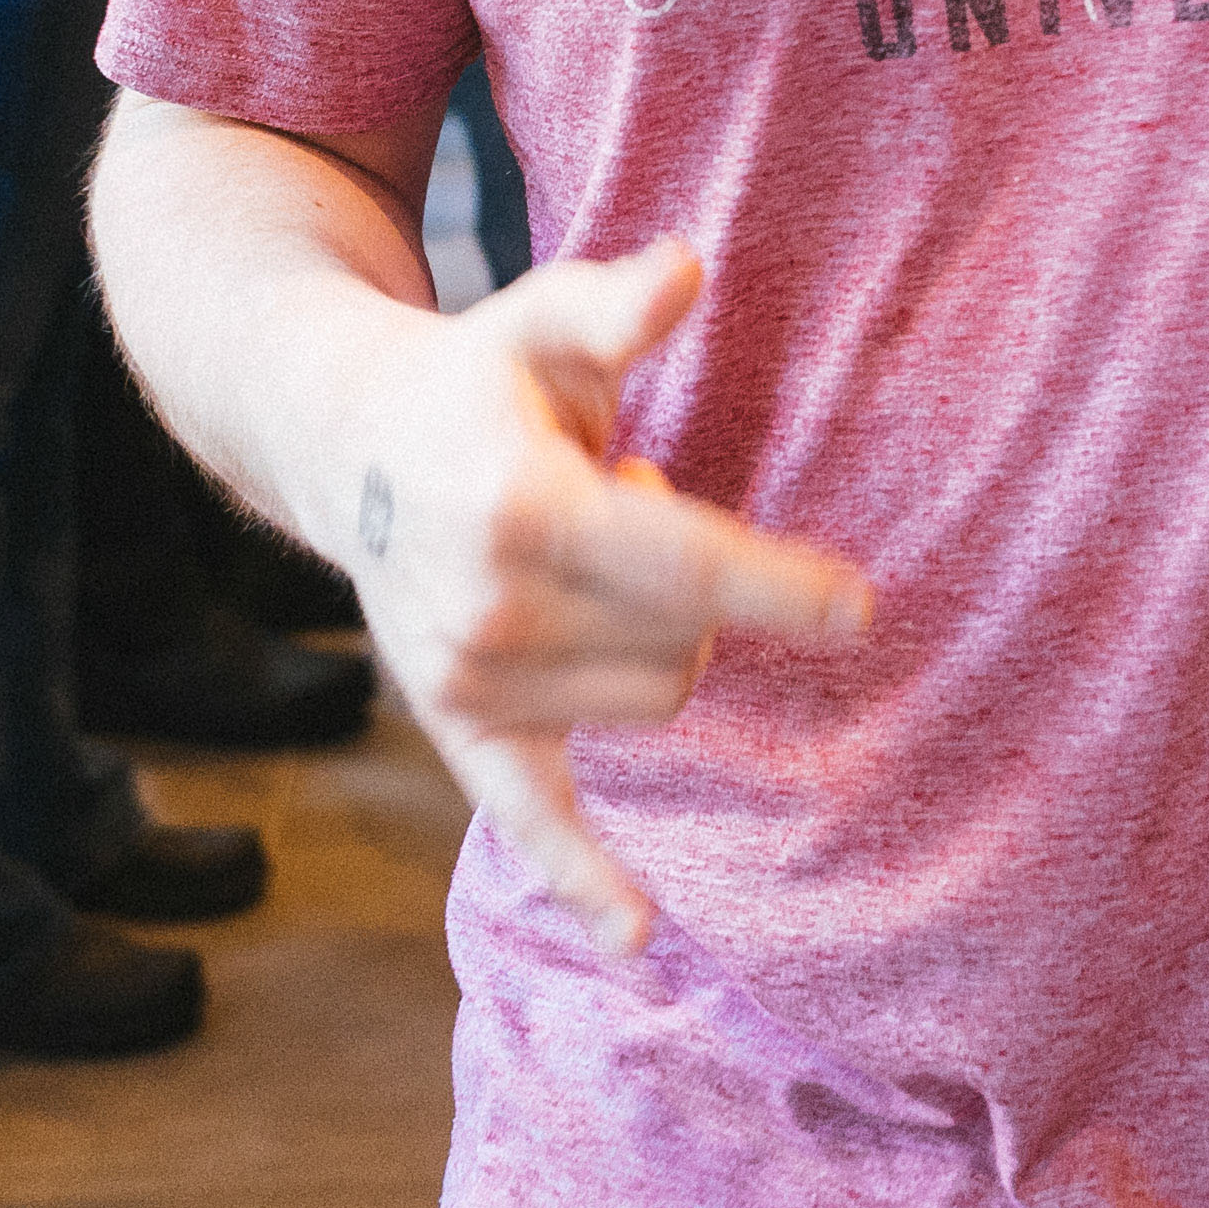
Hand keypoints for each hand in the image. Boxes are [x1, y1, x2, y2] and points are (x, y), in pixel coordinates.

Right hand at [339, 240, 874, 950]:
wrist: (345, 446)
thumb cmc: (478, 378)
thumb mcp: (540, 320)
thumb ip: (617, 305)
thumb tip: (688, 266)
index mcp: (523, 512)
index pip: (686, 565)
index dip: (781, 587)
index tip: (863, 609)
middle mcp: (490, 611)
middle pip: (683, 641)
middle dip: (691, 579)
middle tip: (623, 502)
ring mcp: (469, 682)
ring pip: (653, 700)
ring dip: (652, 635)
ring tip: (587, 559)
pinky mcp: (458, 729)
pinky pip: (531, 822)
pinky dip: (582, 882)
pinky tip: (640, 941)